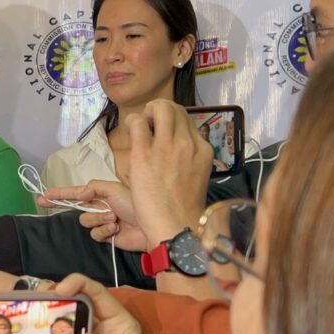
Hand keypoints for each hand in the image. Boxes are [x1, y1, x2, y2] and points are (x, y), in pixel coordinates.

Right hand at [40, 180, 148, 251]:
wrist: (150, 226)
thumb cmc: (134, 204)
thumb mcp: (114, 188)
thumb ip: (93, 187)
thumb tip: (78, 194)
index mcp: (101, 194)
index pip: (75, 193)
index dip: (59, 194)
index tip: (42, 196)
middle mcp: (99, 207)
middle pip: (77, 208)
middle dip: (71, 206)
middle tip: (59, 204)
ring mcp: (102, 222)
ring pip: (86, 222)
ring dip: (99, 219)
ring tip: (114, 218)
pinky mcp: (106, 237)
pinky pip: (95, 234)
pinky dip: (105, 230)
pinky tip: (116, 228)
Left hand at [125, 100, 212, 245]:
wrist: (176, 226)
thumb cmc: (183, 208)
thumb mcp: (197, 176)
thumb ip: (190, 158)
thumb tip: (178, 147)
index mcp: (203, 149)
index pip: (188, 118)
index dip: (172, 121)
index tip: (162, 131)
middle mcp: (188, 143)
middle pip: (174, 108)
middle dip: (159, 110)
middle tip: (149, 125)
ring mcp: (167, 146)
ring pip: (159, 107)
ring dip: (147, 112)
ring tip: (141, 127)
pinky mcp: (145, 153)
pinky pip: (136, 122)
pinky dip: (131, 123)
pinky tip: (130, 135)